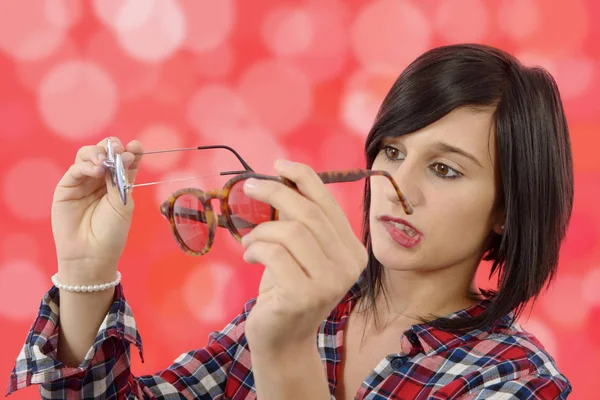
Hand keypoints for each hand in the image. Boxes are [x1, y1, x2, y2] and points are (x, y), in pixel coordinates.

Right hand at [52, 137, 142, 279]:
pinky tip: (97, 171)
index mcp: (117, 184)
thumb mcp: (123, 204)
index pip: (123, 161)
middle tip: (120, 149)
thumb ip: (122, 179)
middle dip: (113, 147)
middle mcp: (99, 181)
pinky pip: (75, 169)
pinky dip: (87, 166)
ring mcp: (82, 183)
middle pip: (104, 153)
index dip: (130, 151)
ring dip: (98, 153)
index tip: (137, 147)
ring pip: (87, 156)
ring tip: (106, 161)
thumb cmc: (111, 233)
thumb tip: (124, 154)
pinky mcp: (66, 188)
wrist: (92, 255)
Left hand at [241, 160, 367, 352]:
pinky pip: (274, 253)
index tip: (279, 164)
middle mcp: (349, 265)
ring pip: (290, 231)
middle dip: (275, 192)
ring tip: (249, 241)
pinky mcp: (304, 295)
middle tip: (250, 187)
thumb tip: (281, 177)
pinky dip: (255, 248)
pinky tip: (249, 257)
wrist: (283, 340)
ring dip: (261, 230)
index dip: (304, 177)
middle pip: (308, 213)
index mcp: (353, 250)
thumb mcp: (301, 253)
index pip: (329, 203)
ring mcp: (329, 282)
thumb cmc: (287, 290)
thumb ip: (302, 223)